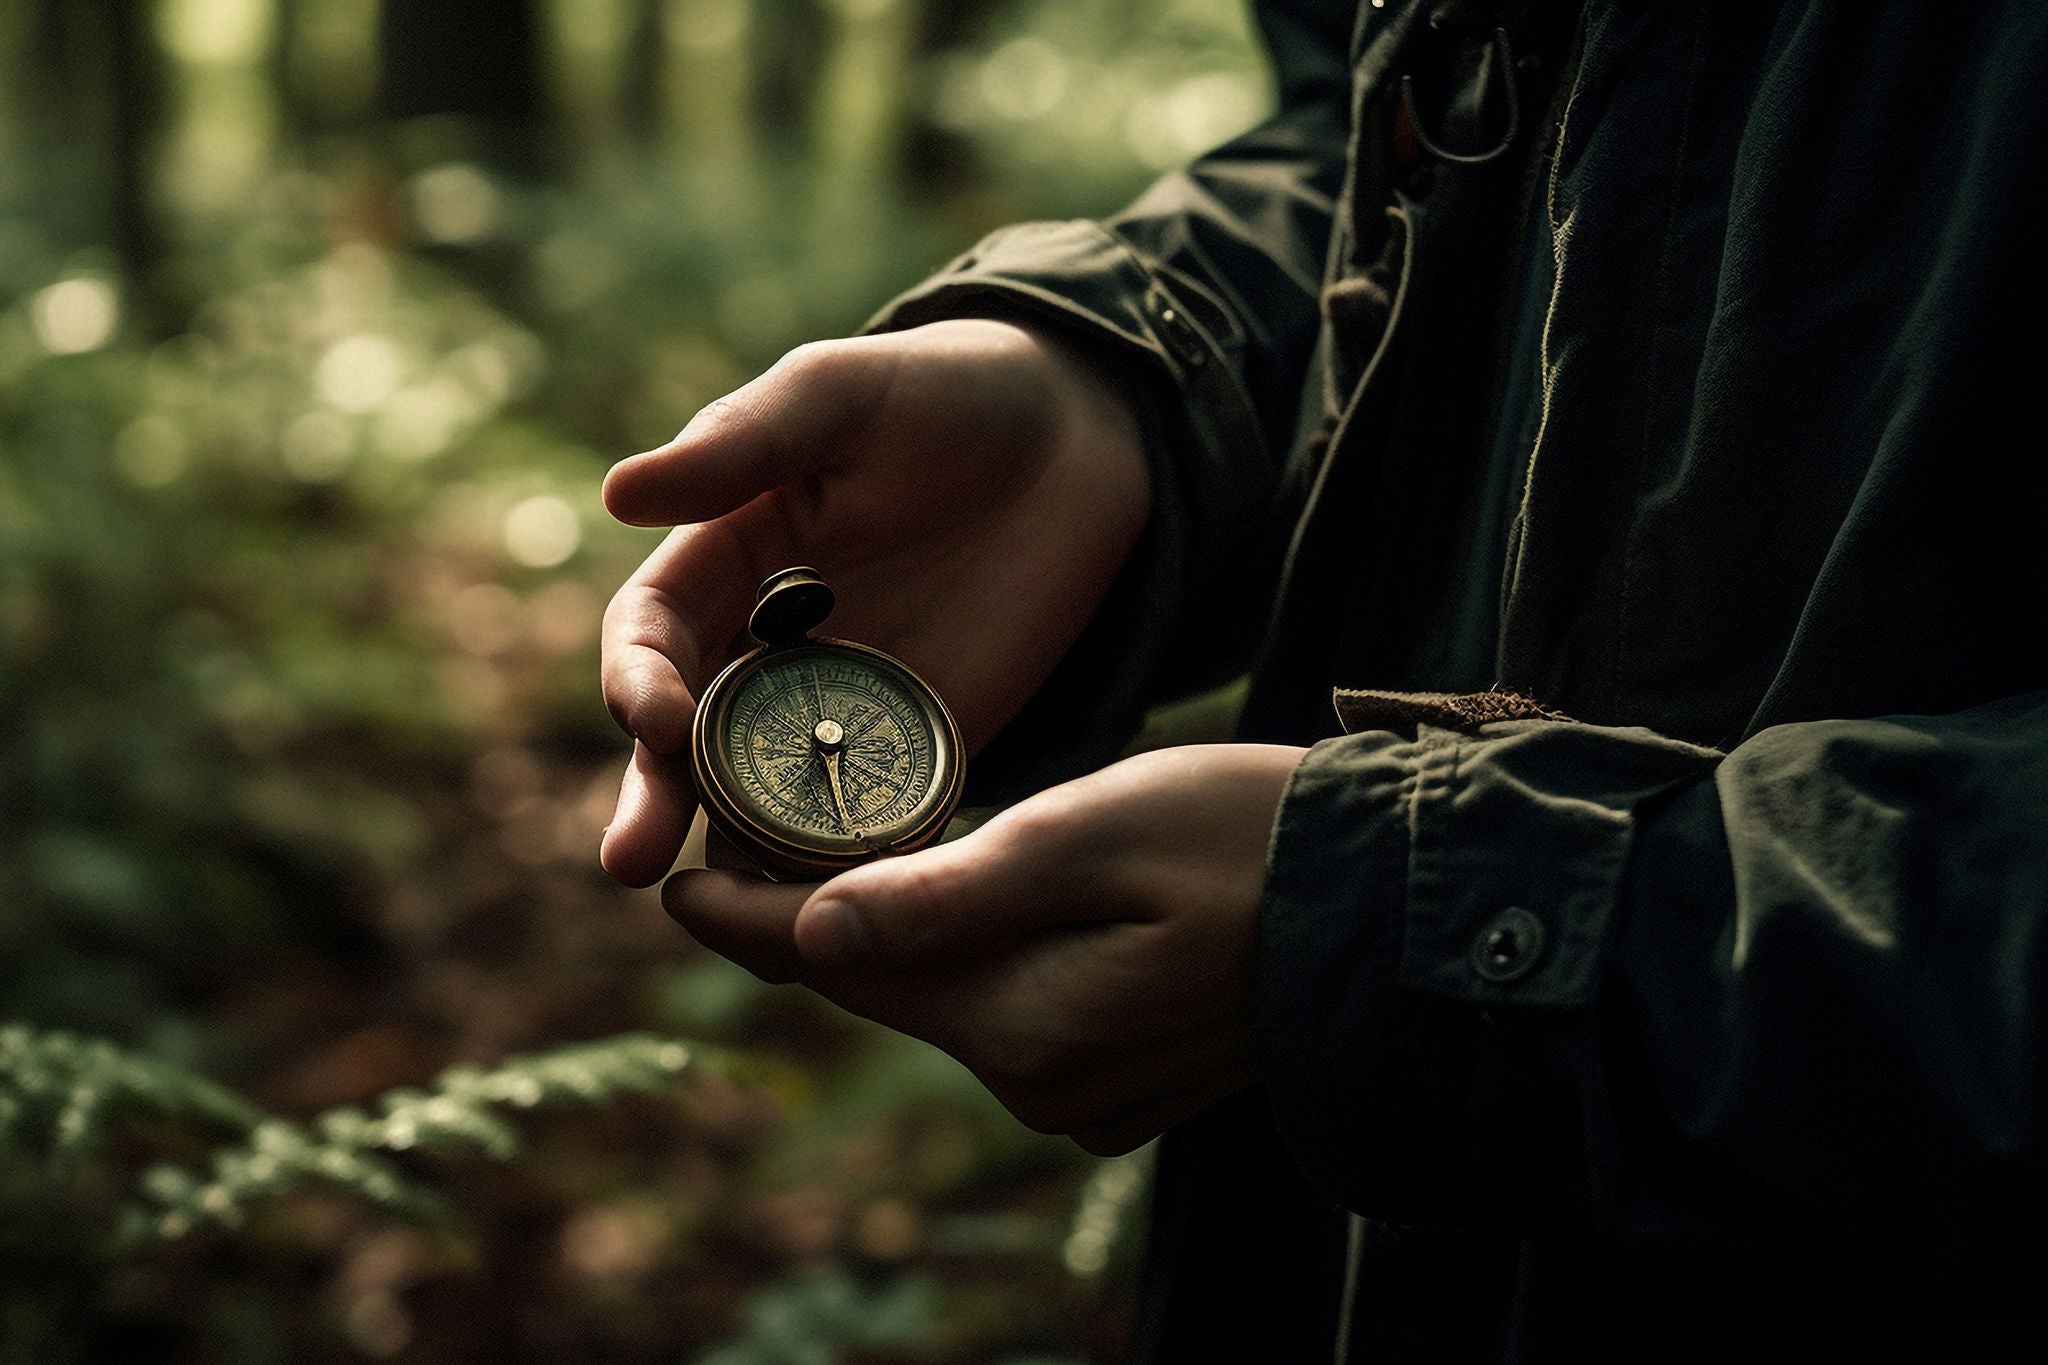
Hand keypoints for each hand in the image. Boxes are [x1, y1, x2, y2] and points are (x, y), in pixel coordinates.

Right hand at [600, 319, 1148, 885]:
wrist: (1082, 437)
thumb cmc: (946, 393)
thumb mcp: (843, 394)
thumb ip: (745, 444)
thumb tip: (619, 492)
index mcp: (726, 559)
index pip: (652, 635)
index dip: (640, 679)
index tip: (656, 717)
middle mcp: (768, 646)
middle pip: (687, 742)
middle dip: (654, 800)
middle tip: (629, 862)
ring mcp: (842, 704)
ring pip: (765, 796)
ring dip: (737, 855)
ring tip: (726, 910)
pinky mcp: (921, 743)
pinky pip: (871, 815)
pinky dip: (852, 859)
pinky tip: (846, 902)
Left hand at [662, 743, 1306, 1154]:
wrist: (1392, 906)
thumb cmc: (1250, 840)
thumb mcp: (1090, 835)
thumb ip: (947, 891)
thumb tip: (812, 932)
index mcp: (1023, 1024)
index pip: (843, 967)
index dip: (748, 921)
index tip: (673, 880)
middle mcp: (1041, 1082)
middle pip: (885, 988)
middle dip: (806, 922)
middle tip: (735, 845)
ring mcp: (1085, 1091)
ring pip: (943, 998)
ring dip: (883, 936)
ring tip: (817, 858)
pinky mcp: (1120, 1075)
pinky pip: (1004, 1011)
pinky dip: (960, 955)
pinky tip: (939, 900)